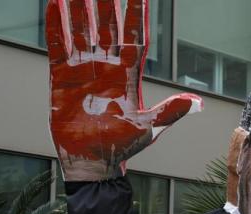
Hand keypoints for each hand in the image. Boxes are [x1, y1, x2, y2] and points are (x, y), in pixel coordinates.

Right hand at [46, 0, 202, 180]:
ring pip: (81, 30)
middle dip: (106, 3)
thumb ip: (169, 111)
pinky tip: (54, 4)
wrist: (92, 161)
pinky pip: (57, 46)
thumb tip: (196, 102)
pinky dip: (55, 26)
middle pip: (107, 27)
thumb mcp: (149, 128)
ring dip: (79, 8)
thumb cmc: (122, 146)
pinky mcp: (61, 77)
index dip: (136, 14)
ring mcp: (82, 69)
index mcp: (128, 75)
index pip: (134, 37)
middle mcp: (106, 67)